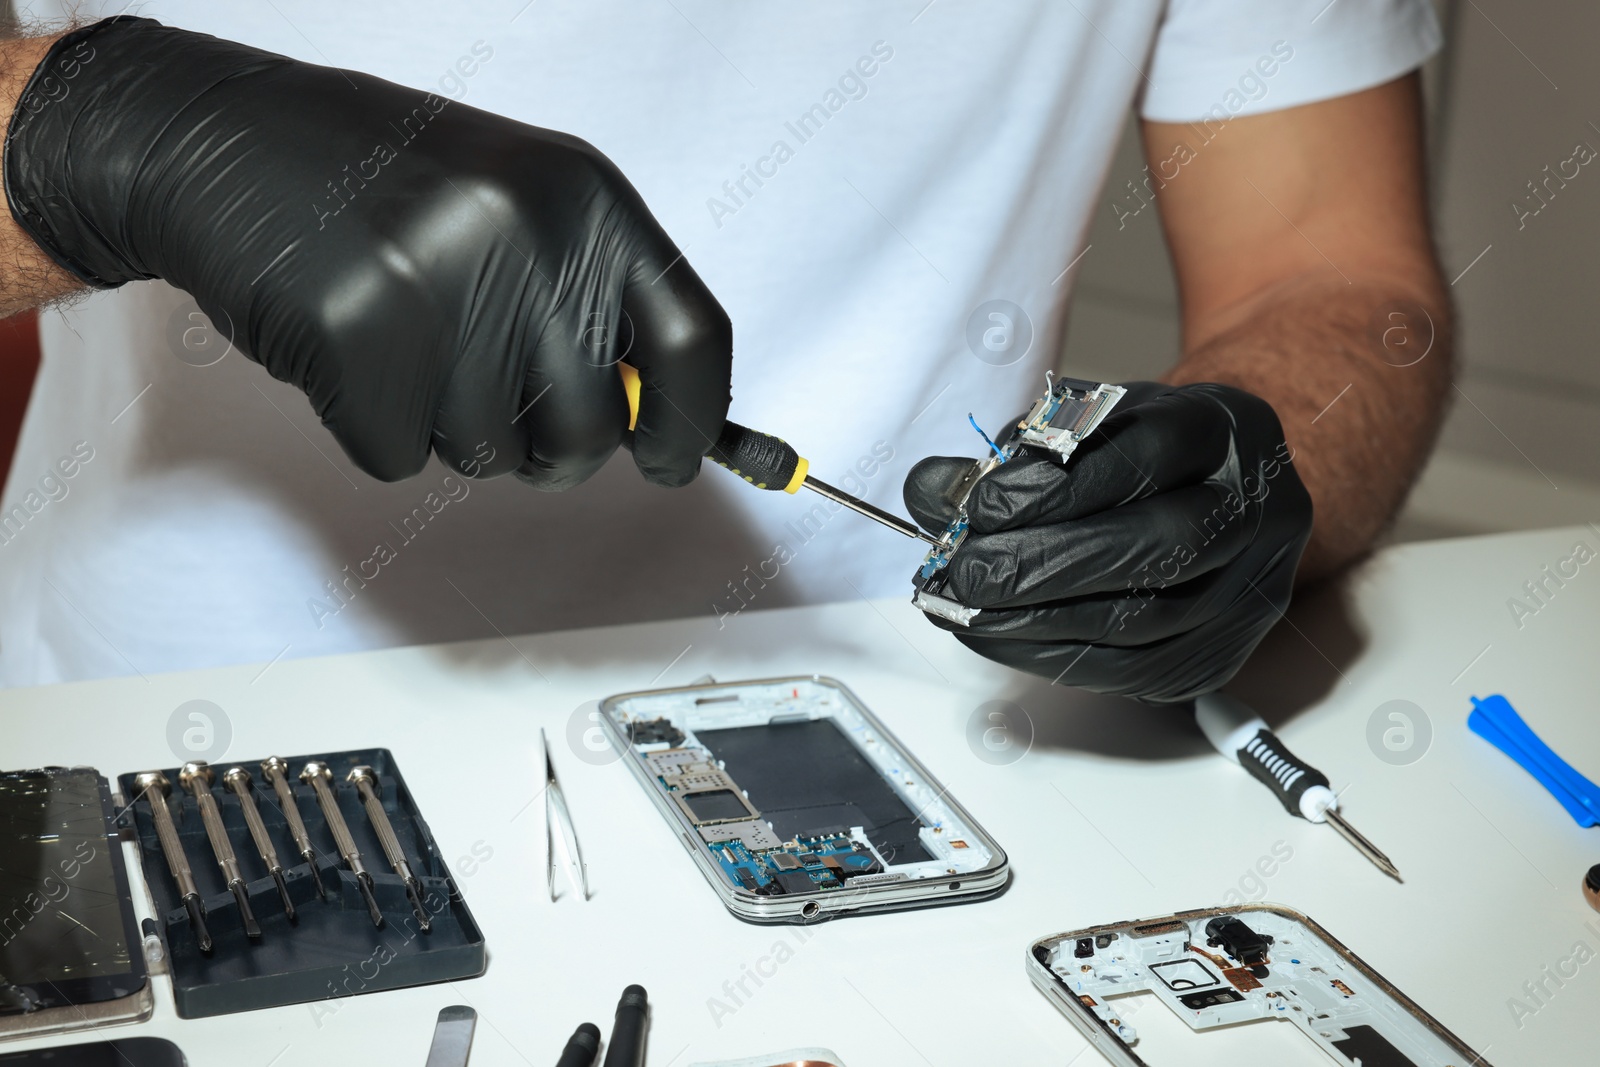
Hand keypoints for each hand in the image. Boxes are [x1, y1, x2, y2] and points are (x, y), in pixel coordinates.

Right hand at [5, 17, 729, 486]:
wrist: (221, 144)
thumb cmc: (379, 189)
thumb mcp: (516, 208)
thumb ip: (593, 302)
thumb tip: (656, 426)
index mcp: (588, 197)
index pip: (692, 340)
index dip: (694, 423)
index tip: (672, 461)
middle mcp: (532, 233)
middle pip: (594, 429)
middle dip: (551, 452)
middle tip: (498, 407)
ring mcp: (446, 283)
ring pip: (493, 456)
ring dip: (450, 429)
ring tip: (408, 340)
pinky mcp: (362, 338)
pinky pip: (401, 460)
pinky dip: (376, 430)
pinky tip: (351, 352)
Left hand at [903, 382, 1312, 703]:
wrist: (1219, 497)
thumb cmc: (1140, 455)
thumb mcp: (1085, 426)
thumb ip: (1012, 455)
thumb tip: (930, 491)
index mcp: (1223, 431)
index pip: (1147, 456)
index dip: (1057, 487)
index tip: (980, 505)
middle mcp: (1255, 511)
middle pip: (1159, 547)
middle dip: (1044, 565)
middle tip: (964, 571)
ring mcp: (1249, 590)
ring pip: (1144, 620)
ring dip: (1036, 620)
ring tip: (962, 609)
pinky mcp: (1218, 654)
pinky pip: (1130, 669)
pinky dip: (1050, 655)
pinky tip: (997, 636)